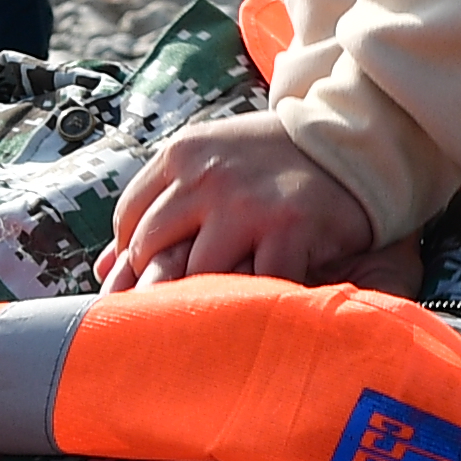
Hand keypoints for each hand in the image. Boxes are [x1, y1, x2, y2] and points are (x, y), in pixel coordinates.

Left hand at [103, 108, 382, 290]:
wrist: (357, 138)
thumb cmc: (278, 160)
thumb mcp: (212, 164)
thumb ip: (160, 206)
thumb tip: (103, 269)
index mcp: (184, 154)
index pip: (130, 218)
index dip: (131, 257)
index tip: (145, 281)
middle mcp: (208, 175)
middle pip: (152, 250)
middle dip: (155, 286)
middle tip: (168, 315)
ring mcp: (247, 202)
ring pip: (197, 274)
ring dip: (203, 300)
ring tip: (208, 322)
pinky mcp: (288, 226)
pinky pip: (257, 285)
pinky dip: (254, 304)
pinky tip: (255, 313)